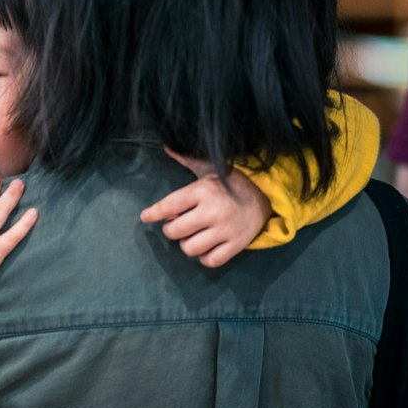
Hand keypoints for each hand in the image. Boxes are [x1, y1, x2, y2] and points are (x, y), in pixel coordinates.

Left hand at [140, 150, 271, 267]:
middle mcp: (213, 211)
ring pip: (189, 249)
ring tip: (192, 235)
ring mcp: (226, 230)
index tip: (145, 216)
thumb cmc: (228, 183)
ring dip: (186, 244)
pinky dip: (204, 257)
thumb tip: (166, 146)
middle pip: (174, 231)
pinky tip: (206, 246)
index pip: (169, 205)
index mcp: (203, 191)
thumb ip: (186, 160)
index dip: (153, 213)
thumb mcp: (208, 169)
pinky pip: (210, 261)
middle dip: (171, 229)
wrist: (263, 197)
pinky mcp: (236, 245)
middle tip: (177, 224)